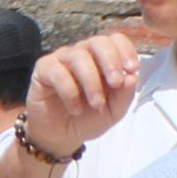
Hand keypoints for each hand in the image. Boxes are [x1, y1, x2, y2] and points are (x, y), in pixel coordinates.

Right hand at [23, 35, 138, 155]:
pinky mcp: (43, 70)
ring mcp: (62, 60)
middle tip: (116, 83)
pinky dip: (70, 92)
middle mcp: (82, 54)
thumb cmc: (89, 119)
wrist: (62, 137)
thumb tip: (132, 77)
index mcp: (102, 59)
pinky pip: (57, 72)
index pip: (115, 40)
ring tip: (97, 104)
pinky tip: (75, 109)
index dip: (125, 50)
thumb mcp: (114, 111)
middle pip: (98, 42)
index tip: (133, 69)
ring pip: (78, 56)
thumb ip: (124, 95)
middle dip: (110, 61)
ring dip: (91, 81)